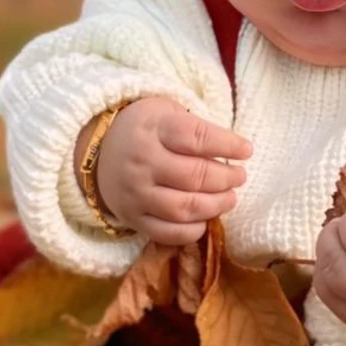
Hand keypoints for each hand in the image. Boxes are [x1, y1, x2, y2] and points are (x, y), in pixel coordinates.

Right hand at [78, 97, 252, 247]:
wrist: (98, 151)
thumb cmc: (144, 129)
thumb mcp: (165, 111)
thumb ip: (196, 127)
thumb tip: (235, 151)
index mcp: (152, 128)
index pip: (197, 138)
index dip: (228, 145)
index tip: (247, 150)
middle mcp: (141, 162)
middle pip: (195, 176)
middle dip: (227, 178)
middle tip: (240, 176)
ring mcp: (135, 194)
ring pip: (184, 208)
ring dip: (215, 205)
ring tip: (230, 198)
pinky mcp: (132, 219)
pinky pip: (167, 233)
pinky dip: (192, 231)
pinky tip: (205, 219)